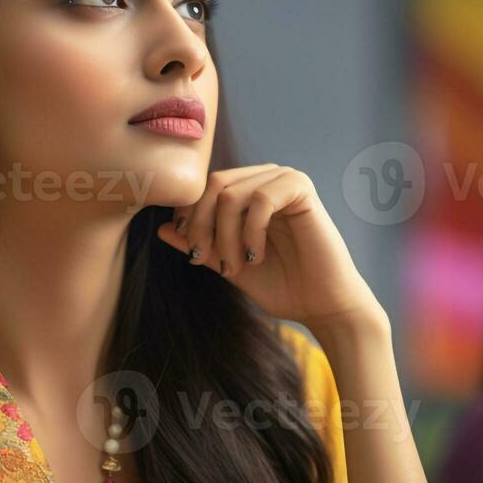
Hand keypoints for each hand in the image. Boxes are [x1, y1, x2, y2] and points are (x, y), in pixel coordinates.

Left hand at [155, 164, 384, 332]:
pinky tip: (256, 256)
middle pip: (211, 185)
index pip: (202, 188)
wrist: (322, 305)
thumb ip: (199, 244)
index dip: (188, 218)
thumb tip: (161, 228)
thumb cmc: (280, 285)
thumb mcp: (228, 263)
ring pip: (230, 193)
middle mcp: (265, 177)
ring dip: (225, 235)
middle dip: (201, 226)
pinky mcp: (302, 188)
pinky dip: (250, 232)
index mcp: (248, 190)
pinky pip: (259, 200)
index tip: (193, 254)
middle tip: (205, 259)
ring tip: (235, 266)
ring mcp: (284, 179)